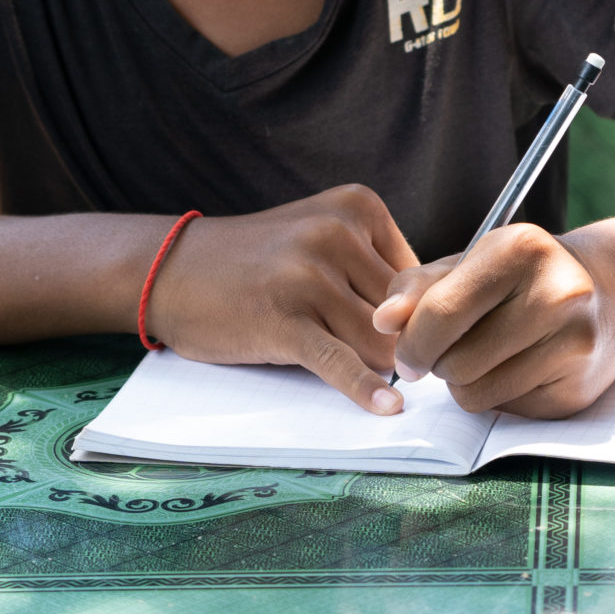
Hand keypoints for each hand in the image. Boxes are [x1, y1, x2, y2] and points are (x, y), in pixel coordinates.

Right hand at [144, 186, 418, 413]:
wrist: (172, 269)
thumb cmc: (255, 262)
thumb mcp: (321, 239)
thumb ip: (376, 271)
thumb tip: (443, 321)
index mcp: (357, 207)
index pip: (420, 277)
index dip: (417, 316)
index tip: (413, 338)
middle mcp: (336, 233)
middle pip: (403, 314)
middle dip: (397, 345)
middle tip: (391, 365)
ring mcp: (307, 275)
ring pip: (378, 343)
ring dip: (373, 366)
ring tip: (358, 369)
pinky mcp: (283, 319)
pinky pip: (338, 360)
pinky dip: (364, 387)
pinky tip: (385, 406)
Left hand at [368, 225, 614, 416]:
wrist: (607, 291)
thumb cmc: (519, 277)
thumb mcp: (467, 265)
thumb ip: (417, 288)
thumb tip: (382, 321)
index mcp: (520, 249)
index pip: (441, 312)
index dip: (411, 342)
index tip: (405, 355)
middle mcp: (557, 292)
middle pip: (455, 361)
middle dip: (439, 364)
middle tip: (452, 350)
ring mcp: (575, 341)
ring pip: (477, 394)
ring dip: (465, 384)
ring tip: (484, 358)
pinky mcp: (579, 386)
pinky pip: (507, 410)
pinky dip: (499, 396)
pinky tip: (518, 368)